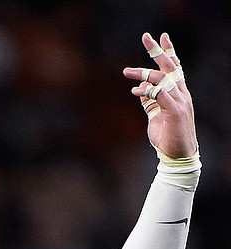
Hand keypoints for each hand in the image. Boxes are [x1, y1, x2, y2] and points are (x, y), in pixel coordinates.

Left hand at [123, 32, 197, 158]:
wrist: (177, 154)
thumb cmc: (167, 135)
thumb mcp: (155, 116)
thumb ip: (150, 102)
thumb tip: (140, 91)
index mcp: (178, 93)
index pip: (174, 67)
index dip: (168, 51)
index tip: (161, 37)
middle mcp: (181, 93)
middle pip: (170, 66)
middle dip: (158, 50)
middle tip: (145, 37)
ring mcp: (180, 101)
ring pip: (162, 79)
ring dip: (143, 73)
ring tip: (126, 71)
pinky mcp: (175, 111)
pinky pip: (160, 95)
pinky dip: (148, 90)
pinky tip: (135, 91)